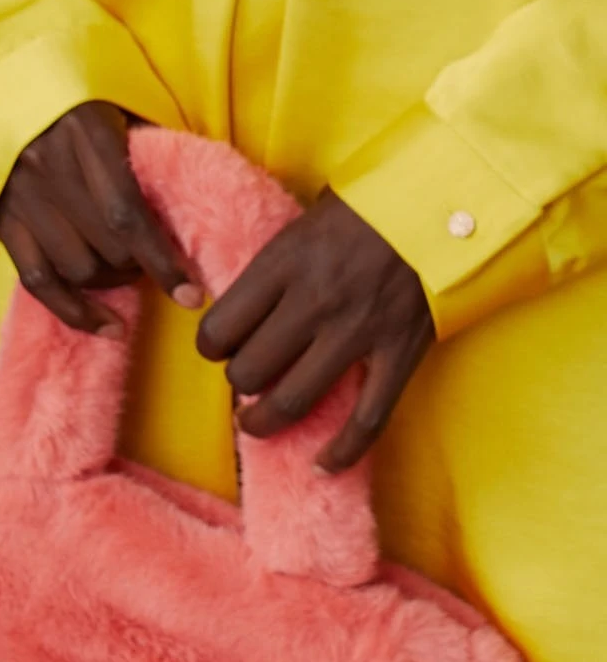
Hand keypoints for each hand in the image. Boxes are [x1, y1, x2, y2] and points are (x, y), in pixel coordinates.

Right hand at [0, 101, 203, 334]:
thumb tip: (193, 201)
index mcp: (84, 133)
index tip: (192, 295)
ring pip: (78, 269)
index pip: (127, 213)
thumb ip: (150, 148)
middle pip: (105, 247)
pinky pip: (40, 282)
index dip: (162, 261)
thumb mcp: (119, 107)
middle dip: (139, 266)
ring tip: (125, 269)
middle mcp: (48, 166)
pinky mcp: (4, 221)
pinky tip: (107, 325)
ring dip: (112, 282)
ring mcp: (22, 197)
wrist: (3, 88)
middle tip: (151, 260)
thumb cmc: (78, 101)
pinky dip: (75, 311)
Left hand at [195, 186, 434, 471]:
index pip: (220, 329)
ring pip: (292, 401)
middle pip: (248, 372)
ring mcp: (358, 332)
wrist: (450, 196)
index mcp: (284, 263)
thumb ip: (277, 262)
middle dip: (238, 384)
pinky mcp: (399, 353)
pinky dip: (342, 451)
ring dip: (264, 422)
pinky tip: (322, 465)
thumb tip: (242, 299)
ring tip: (256, 423)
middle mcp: (313, 302)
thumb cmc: (373, 200)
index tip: (219, 347)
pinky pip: (366, 419)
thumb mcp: (308, 217)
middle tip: (245, 379)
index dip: (211, 347)